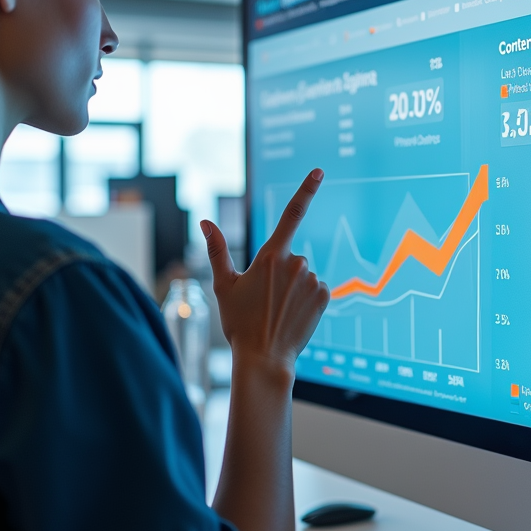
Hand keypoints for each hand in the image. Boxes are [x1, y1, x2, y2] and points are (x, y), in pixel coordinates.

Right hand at [201, 169, 329, 376]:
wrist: (264, 358)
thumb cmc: (240, 323)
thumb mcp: (224, 285)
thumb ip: (217, 250)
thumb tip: (205, 222)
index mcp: (270, 256)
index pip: (291, 214)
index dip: (307, 189)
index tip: (319, 171)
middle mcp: (295, 263)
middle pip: (291, 257)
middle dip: (281, 272)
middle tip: (266, 300)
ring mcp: (312, 280)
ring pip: (304, 274)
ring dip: (294, 287)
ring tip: (279, 311)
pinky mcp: (325, 295)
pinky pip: (317, 289)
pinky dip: (307, 299)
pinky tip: (294, 315)